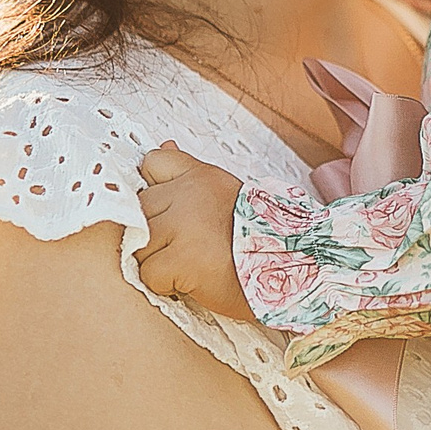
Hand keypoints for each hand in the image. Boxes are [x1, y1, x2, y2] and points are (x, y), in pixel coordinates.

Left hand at [135, 143, 255, 318]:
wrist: (292, 267)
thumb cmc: (258, 236)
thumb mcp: (225, 191)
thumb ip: (187, 172)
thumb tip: (163, 145)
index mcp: (200, 175)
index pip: (152, 162)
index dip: (154, 189)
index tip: (167, 210)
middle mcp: (188, 194)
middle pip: (139, 208)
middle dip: (153, 232)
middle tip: (180, 246)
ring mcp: (183, 225)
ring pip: (138, 242)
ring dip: (156, 260)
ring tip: (187, 264)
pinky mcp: (181, 259)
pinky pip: (148, 273)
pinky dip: (165, 284)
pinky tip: (191, 280)